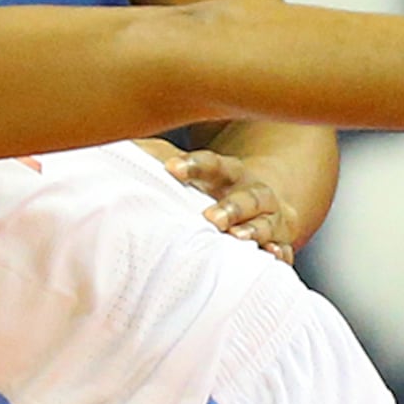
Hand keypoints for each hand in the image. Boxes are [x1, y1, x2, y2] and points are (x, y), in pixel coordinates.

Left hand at [166, 146, 301, 260]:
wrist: (261, 204)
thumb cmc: (213, 189)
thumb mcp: (191, 171)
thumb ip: (158, 158)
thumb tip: (119, 146)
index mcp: (229, 173)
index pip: (214, 165)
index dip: (194, 166)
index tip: (171, 169)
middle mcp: (255, 193)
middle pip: (248, 197)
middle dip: (231, 207)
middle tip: (210, 219)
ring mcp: (271, 219)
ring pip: (267, 223)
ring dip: (254, 231)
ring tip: (238, 239)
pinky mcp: (280, 243)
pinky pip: (284, 250)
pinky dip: (280, 255)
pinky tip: (272, 257)